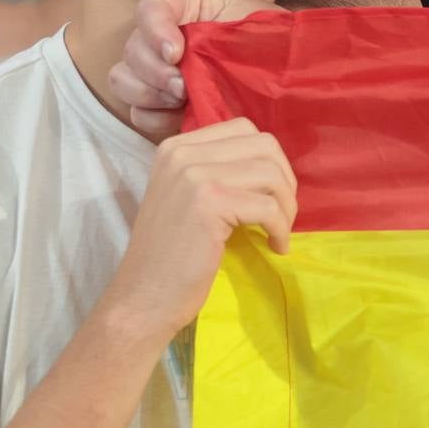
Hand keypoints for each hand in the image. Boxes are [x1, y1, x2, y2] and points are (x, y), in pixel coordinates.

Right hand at [97, 119, 297, 345]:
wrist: (142, 298)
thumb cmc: (171, 256)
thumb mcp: (188, 197)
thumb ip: (219, 171)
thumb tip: (273, 164)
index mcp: (176, 147)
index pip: (244, 129)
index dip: (270, 161)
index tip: (271, 194)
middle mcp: (182, 153)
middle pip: (264, 145)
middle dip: (284, 180)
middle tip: (281, 215)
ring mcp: (194, 175)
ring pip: (271, 174)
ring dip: (286, 206)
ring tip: (278, 233)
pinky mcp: (209, 203)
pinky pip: (268, 206)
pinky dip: (281, 229)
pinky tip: (275, 247)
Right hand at [111, 0, 278, 140]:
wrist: (284, 76)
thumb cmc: (273, 45)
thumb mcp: (261, 24)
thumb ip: (235, 30)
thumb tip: (210, 52)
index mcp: (186, 6)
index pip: (151, 8)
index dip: (155, 29)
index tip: (176, 53)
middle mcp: (163, 35)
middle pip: (132, 47)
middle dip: (155, 71)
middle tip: (184, 87)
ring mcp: (157, 69)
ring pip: (123, 78)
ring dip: (149, 93)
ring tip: (183, 100)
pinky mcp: (160, 103)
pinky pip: (136, 111)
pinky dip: (153, 116)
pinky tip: (181, 115)